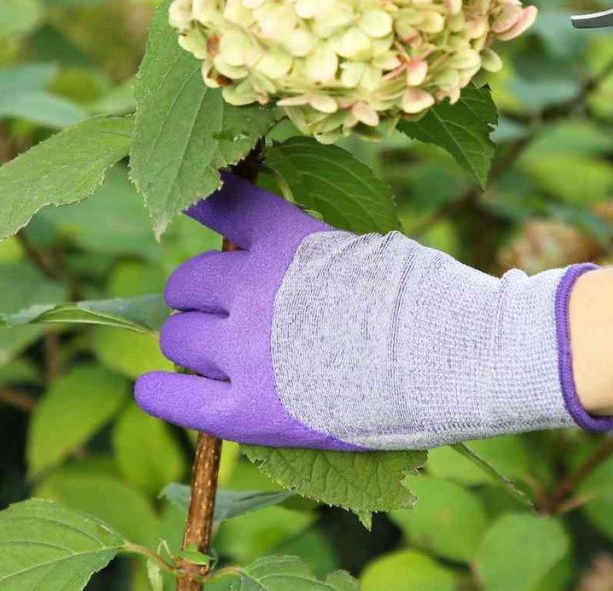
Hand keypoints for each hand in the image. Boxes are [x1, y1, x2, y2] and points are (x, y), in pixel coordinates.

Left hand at [134, 175, 612, 449]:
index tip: (192, 202)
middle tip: (227, 313)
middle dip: (202, 296)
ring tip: (220, 356)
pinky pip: (173, 398)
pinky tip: (157, 388)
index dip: (201, 203)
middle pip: (187, 284)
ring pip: (178, 338)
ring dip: (192, 342)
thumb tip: (279, 249)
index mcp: (283, 238)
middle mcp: (250, 286)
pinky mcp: (246, 411)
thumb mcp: (365, 246)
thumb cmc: (426, 299)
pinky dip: (161, 391)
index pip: (219, 203)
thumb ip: (309, 248)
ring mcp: (244, 350)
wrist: (454, 358)